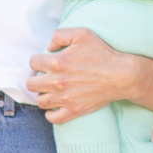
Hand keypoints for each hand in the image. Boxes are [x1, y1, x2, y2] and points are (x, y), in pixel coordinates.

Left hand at [28, 28, 150, 124]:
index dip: (39, 60)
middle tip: (46, 76)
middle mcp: (57, 82)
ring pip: (40, 101)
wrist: (121, 75)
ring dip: (43, 95)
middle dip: (36, 78)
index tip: (46, 62)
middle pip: (31, 84)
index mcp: (57, 62)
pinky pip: (52, 118)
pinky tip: (55, 105)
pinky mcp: (74, 110)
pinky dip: (51, 113)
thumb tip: (48, 47)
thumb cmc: (102, 53)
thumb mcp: (82, 33)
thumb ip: (59, 35)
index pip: (33, 62)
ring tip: (50, 90)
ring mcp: (65, 98)